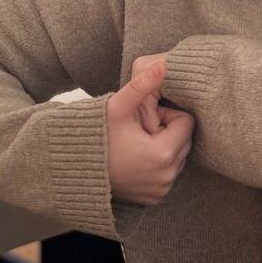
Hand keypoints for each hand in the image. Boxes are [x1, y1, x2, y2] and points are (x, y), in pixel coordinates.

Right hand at [106, 62, 194, 205]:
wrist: (75, 169)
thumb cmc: (96, 136)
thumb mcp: (118, 107)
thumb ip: (142, 85)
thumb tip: (165, 64)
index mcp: (162, 154)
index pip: (186, 123)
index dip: (166, 114)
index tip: (145, 116)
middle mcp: (166, 177)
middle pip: (185, 140)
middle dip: (167, 130)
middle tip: (140, 128)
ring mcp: (161, 190)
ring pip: (178, 156)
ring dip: (164, 146)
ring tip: (136, 142)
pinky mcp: (154, 198)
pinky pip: (168, 173)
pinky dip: (158, 163)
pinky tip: (136, 157)